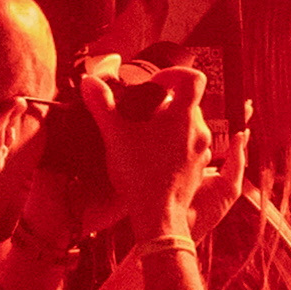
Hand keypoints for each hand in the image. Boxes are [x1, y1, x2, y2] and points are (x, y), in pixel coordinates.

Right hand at [89, 53, 219, 228]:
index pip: (194, 78)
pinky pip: (191, 146)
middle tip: (143, 114)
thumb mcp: (115, 135)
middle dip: (167, 102)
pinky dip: (176, 144)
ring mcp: (202, 151)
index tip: (156, 84)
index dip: (175, 74)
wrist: (158, 215)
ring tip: (146, 137)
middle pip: (189, 102)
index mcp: (183, 116)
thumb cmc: (139, 175)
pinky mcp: (199, 167)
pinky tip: (154, 156)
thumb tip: (88, 80)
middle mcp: (199, 131)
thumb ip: (101, 104)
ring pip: (190, 125)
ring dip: (171, 124)